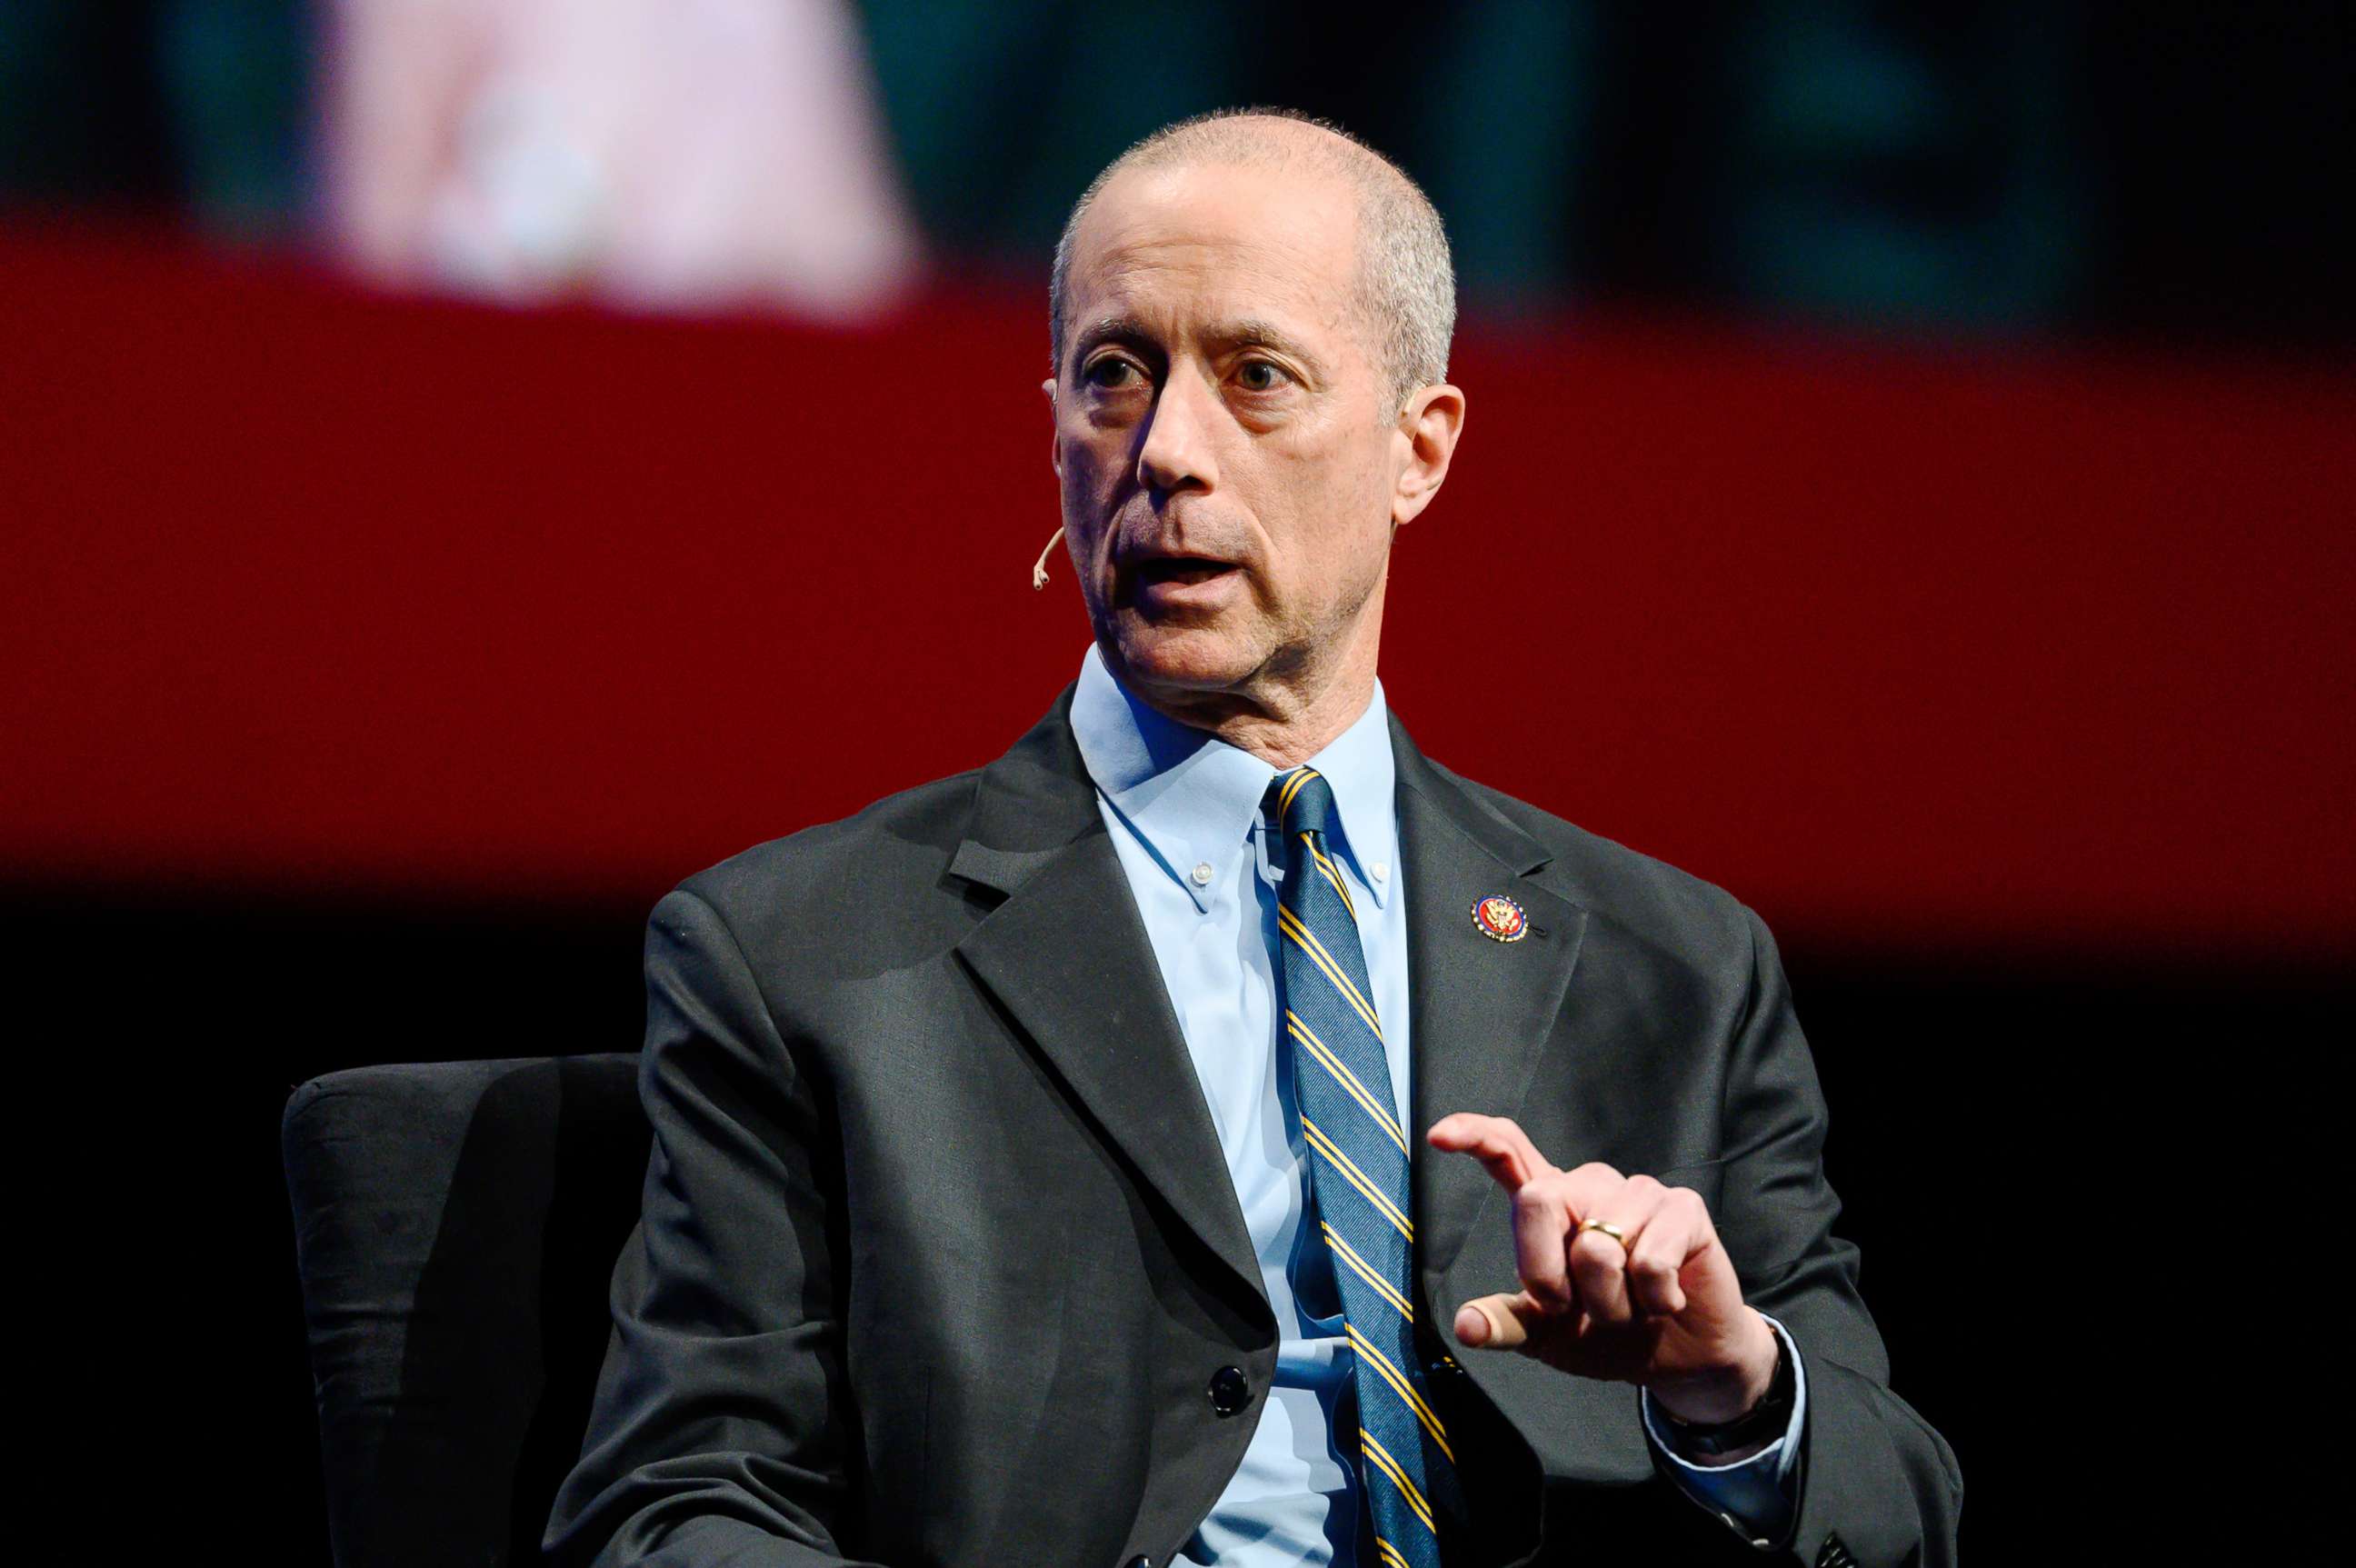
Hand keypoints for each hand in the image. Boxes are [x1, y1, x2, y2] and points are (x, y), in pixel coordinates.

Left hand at [1427, 1112, 1777, 1425]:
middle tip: (1575, 1309)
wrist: (1680, 1360)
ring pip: (1600, 1244)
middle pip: (1541, 1199)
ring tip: (1633, 1307)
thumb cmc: (1607, 1336)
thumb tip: (1466, 1326)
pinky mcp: (1683, 1208)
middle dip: (1549, 1274)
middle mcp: (1589, 1187)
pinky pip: (1650, 1259)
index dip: (1473, 1136)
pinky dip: (1653, 1299)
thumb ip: (1508, 1323)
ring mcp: (1638, 1192)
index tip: (1438, 1136)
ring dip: (1612, 1303)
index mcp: (1550, 1206)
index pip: (1507, 1151)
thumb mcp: (1547, 1337)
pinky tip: (1665, 1301)